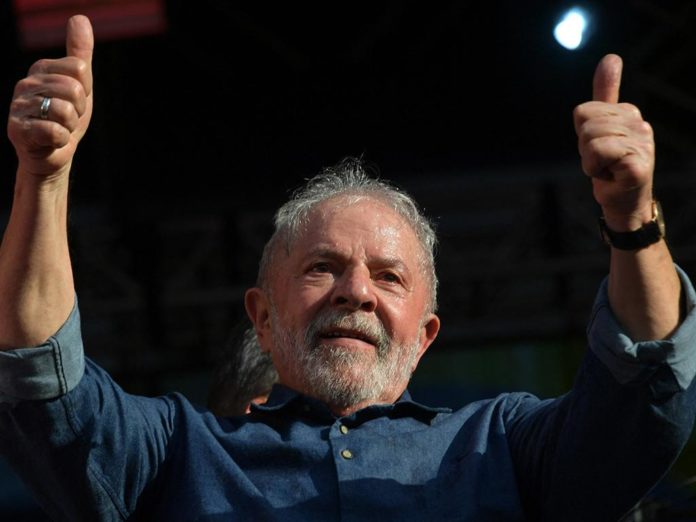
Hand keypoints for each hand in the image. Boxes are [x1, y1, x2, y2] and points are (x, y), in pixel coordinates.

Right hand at [7, 15, 92, 182]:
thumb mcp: (80, 84)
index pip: (79, 69)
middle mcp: (26, 83)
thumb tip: (79, 18)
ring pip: (65, 110)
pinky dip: (61, 140)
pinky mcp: (17, 130)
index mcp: (41, 68)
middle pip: (73, 89)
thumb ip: (80, 53)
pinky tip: (51, 140)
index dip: (85, 90)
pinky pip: (55, 131)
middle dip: (78, 110)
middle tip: (67, 119)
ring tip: (59, 128)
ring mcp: (18, 106)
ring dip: (70, 126)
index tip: (75, 101)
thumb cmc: (67, 118)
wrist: (53, 153)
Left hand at [573, 54, 654, 230]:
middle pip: (584, 124)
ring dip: (590, 161)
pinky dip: (595, 169)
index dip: (582, 134)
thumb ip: (605, 94)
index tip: (597, 148)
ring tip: (606, 169)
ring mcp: (641, 144)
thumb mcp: (603, 128)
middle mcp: (639, 124)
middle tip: (601, 161)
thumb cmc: (611, 167)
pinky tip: (610, 176)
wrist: (624, 203)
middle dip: (584, 148)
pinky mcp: (637, 165)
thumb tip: (610, 57)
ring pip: (589, 139)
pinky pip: (599, 153)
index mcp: (629, 112)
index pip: (583, 111)